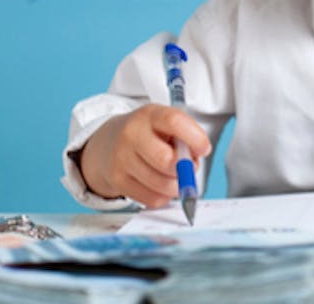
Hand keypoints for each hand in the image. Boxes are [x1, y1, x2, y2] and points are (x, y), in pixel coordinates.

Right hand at [79, 104, 211, 208]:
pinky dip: (164, 196)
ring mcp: (121, 159)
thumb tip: (195, 161)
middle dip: (184, 169)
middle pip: (166, 160)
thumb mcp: (165, 124)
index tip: (204, 148)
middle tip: (188, 166)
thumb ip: (185, 136)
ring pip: (161, 185)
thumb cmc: (148, 133)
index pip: (173, 122)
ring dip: (176, 185)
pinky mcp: (118, 180)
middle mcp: (131, 134)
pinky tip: (160, 184)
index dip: (195, 138)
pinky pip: (152, 198)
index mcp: (149, 115)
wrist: (110, 142)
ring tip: (173, 175)